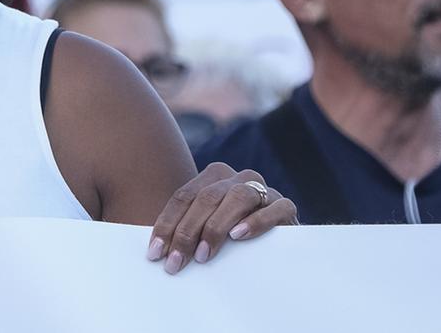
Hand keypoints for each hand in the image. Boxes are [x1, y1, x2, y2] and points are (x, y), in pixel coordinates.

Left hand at [145, 163, 293, 273]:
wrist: (278, 242)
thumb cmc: (233, 237)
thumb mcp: (207, 229)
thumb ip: (186, 230)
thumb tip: (155, 251)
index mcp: (214, 177)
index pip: (184, 197)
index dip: (167, 225)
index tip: (155, 254)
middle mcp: (238, 178)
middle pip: (206, 198)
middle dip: (187, 232)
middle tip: (175, 262)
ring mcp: (263, 190)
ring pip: (237, 198)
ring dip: (216, 227)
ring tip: (203, 255)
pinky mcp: (285, 206)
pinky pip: (274, 208)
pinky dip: (255, 221)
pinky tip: (238, 236)